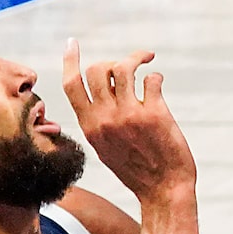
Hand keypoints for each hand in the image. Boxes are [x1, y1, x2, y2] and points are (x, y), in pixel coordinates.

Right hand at [60, 40, 194, 200]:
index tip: (72, 44)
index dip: (70, 61)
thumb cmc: (137, 169)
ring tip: (147, 59)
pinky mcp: (155, 114)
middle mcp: (106, 119)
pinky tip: (158, 83)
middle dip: (113, 61)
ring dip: (137, 58)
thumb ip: (99, 121)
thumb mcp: (105, 148)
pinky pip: (152, 79)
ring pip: (123, 68)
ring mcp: (129, 115)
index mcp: (90, 126)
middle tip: (130, 64)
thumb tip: (103, 92)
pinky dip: (156, 76)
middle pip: (97, 70)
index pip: (71, 86)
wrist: (163, 189)